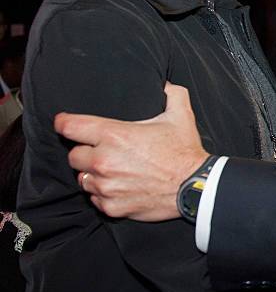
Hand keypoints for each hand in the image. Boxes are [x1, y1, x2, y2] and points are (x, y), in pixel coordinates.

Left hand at [54, 83, 205, 220]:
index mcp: (115, 136)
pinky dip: (104, 193)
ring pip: (83, 179)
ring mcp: (107, 186)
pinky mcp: (112, 207)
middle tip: (101, 151)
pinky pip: (95, 198)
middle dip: (84, 151)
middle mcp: (105, 161)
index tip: (64, 123)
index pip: (71, 127)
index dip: (64, 123)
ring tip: (112, 170)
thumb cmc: (185, 152)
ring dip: (93, 174)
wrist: (195, 187)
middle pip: (73, 155)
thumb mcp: (181, 115)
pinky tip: (120, 186)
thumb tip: (165, 84)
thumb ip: (171, 93)